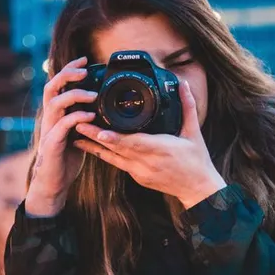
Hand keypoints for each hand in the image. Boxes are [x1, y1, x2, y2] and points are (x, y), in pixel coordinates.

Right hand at [25, 56, 96, 214]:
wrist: (53, 183)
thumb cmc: (65, 159)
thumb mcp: (76, 134)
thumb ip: (82, 120)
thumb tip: (99, 107)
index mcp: (55, 114)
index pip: (57, 85)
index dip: (69, 70)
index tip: (85, 60)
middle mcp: (49, 119)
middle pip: (51, 87)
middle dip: (67, 74)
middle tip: (84, 69)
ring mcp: (49, 130)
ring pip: (55, 103)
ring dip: (74, 95)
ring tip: (92, 94)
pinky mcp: (52, 144)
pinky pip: (63, 125)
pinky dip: (77, 117)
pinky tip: (90, 115)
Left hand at [72, 79, 225, 208]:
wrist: (197, 190)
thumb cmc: (196, 161)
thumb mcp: (194, 133)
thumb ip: (187, 107)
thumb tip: (184, 84)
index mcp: (161, 149)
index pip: (135, 143)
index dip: (116, 138)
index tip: (100, 131)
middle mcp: (147, 162)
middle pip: (117, 149)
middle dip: (96, 137)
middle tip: (78, 124)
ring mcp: (140, 172)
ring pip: (113, 158)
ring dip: (94, 147)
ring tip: (77, 135)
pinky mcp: (137, 177)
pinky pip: (117, 164)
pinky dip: (104, 155)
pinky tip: (92, 146)